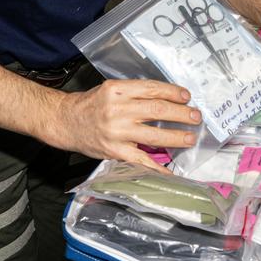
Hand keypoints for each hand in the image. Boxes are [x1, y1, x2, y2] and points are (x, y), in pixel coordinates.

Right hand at [40, 79, 200, 170]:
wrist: (64, 121)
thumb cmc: (90, 105)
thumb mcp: (109, 90)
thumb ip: (134, 94)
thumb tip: (167, 99)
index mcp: (117, 90)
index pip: (151, 89)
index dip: (172, 92)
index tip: (186, 97)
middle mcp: (117, 109)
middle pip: (157, 110)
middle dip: (181, 114)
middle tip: (196, 117)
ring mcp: (116, 132)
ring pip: (153, 134)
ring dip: (176, 137)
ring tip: (190, 138)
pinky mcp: (114, 151)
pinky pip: (140, 160)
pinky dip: (157, 167)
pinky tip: (170, 171)